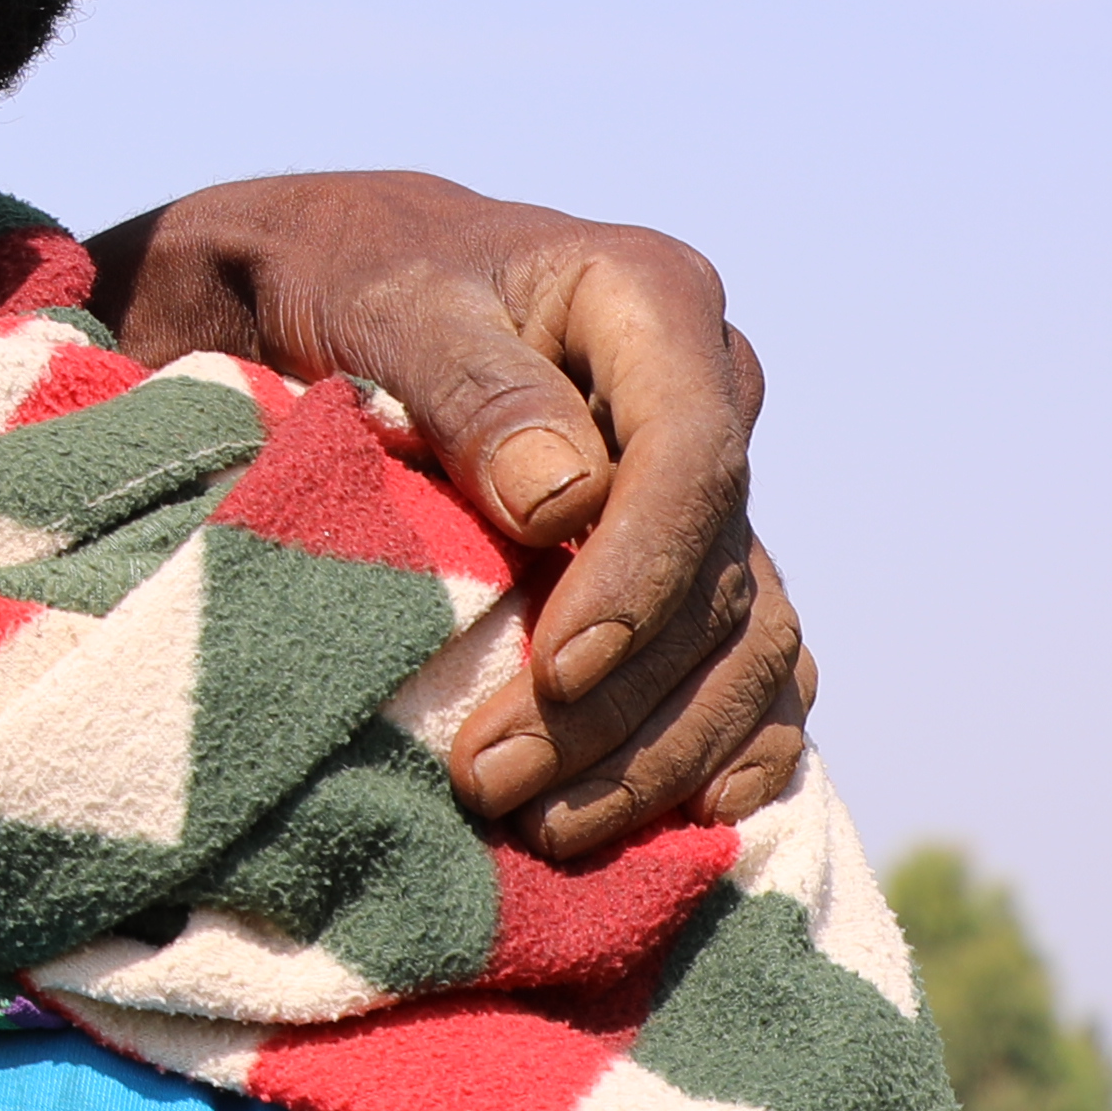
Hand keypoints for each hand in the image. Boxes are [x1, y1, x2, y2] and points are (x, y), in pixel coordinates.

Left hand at [86, 171, 813, 859]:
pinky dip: (731, 744)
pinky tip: (687, 817)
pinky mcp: (699, 558)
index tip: (554, 671)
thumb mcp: (393, 309)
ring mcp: (715, 485)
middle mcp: (715, 393)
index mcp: (657, 304)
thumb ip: (477, 391)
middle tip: (490, 781)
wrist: (352, 282)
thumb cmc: (362, 283)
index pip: (691, 459)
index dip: (637, 579)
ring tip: (544, 828)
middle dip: (616, 699)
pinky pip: (758, 666)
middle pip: (714, 575)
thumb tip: (567, 503)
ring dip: (660, 751)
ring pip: (746, 640)